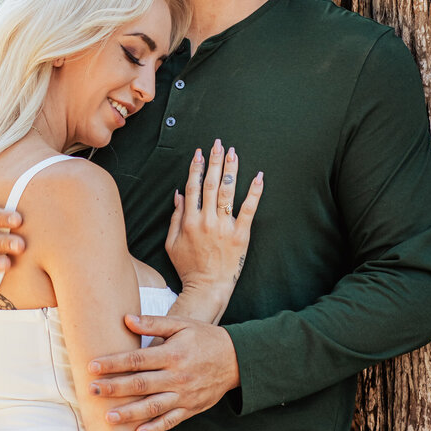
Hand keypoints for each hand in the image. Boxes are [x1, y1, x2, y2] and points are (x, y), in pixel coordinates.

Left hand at [87, 315, 240, 430]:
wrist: (236, 359)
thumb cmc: (204, 338)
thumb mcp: (181, 325)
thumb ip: (154, 324)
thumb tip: (126, 319)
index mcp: (173, 354)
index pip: (137, 359)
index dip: (113, 363)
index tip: (92, 366)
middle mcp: (177, 377)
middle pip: (140, 384)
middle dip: (114, 388)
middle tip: (91, 391)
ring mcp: (184, 395)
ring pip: (153, 406)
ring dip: (129, 413)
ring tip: (108, 417)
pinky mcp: (190, 409)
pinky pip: (170, 421)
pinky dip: (154, 428)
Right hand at [165, 141, 262, 309]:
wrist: (207, 287)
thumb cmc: (188, 267)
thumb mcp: (171, 243)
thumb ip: (174, 217)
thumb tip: (178, 194)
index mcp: (189, 221)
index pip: (193, 187)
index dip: (196, 168)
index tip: (199, 153)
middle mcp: (206, 221)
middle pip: (210, 184)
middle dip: (214, 161)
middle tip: (218, 144)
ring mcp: (224, 226)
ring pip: (227, 191)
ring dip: (230, 169)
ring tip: (233, 152)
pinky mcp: (241, 234)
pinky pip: (249, 209)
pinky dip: (254, 191)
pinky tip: (259, 177)